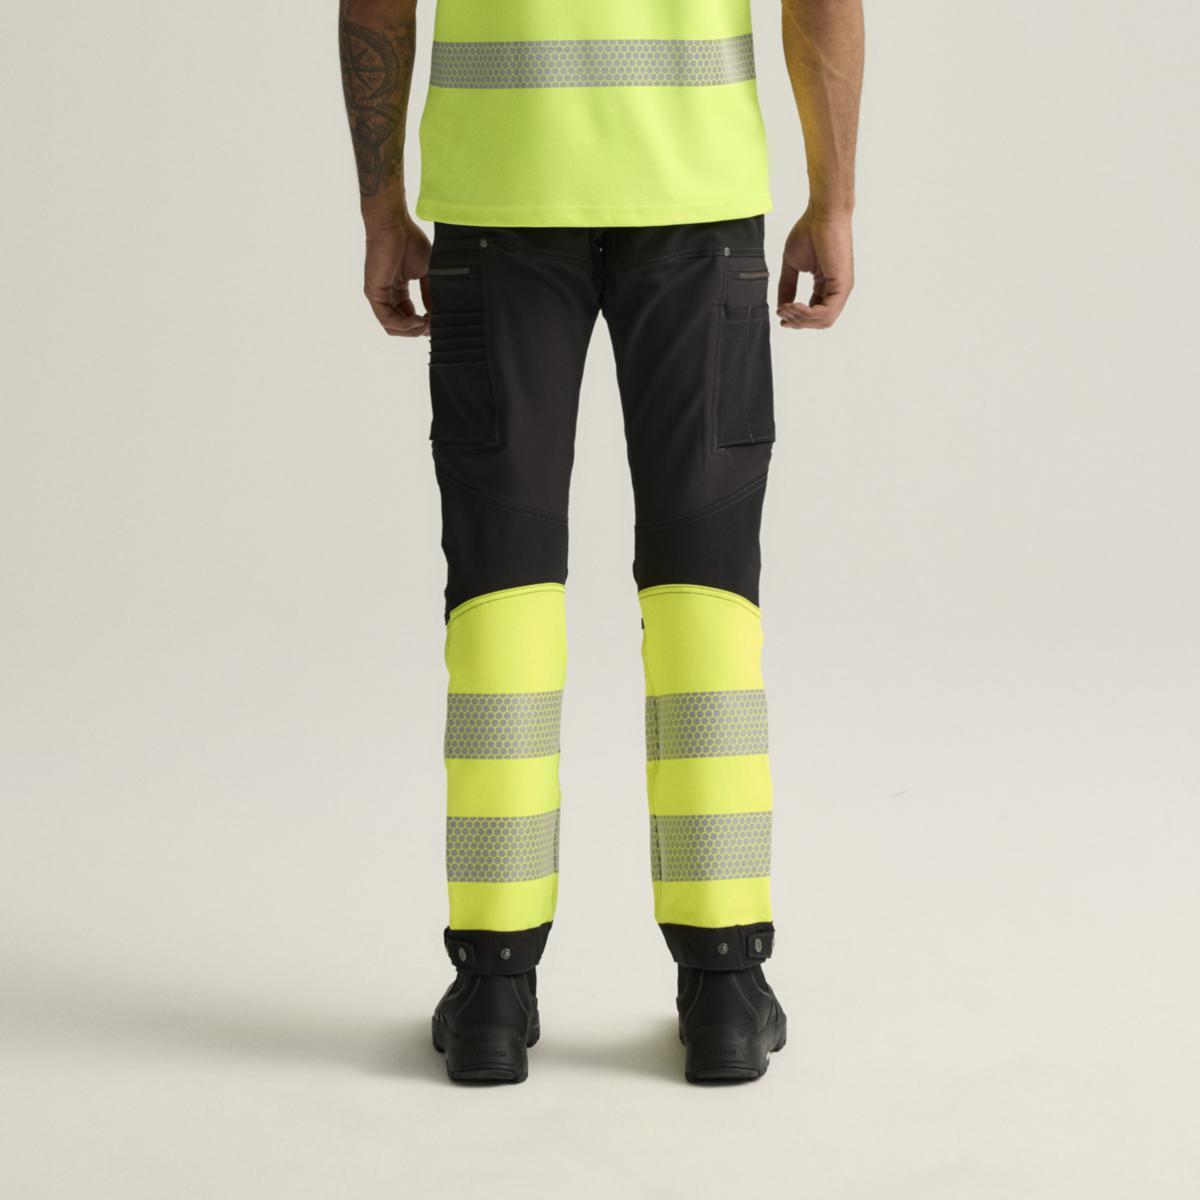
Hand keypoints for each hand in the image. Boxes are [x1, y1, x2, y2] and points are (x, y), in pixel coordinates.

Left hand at [362, 215, 430, 335]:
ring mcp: (378, 295)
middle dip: (418, 330)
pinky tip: (418, 321)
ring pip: (392, 326)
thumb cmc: (408, 240)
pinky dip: (404, 325)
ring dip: (411, 330)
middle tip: (434, 327)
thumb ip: (429, 293)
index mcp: (397, 289)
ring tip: (427, 325)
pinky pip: (387, 319)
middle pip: (400, 325)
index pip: (408, 316)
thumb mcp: (425, 272)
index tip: (437, 323)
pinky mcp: (374, 293)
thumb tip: (436, 312)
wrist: (393, 224)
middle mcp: (386, 294)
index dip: (423, 324)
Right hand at [777, 209, 854, 330]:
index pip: (814, 314)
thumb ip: (787, 287)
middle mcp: (836, 290)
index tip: (780, 315)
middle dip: (797, 321)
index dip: (797, 319)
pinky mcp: (842, 285)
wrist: (821, 214)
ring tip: (787, 307)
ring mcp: (841, 288)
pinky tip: (795, 305)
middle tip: (781, 311)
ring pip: (823, 322)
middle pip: (818, 322)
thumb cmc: (809, 232)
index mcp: (826, 285)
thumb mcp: (792, 265)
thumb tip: (781, 306)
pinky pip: (826, 312)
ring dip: (801, 319)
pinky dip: (808, 314)